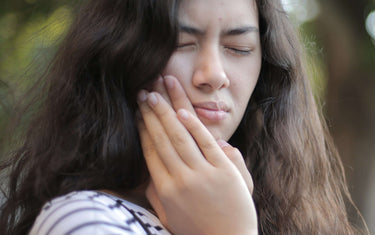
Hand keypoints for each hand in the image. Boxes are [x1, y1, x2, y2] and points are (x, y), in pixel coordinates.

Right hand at [137, 77, 256, 234]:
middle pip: (162, 138)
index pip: (151, 150)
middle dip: (151, 113)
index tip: (137, 111)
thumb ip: (155, 193)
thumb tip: (148, 170)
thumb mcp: (168, 216)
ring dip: (166, 112)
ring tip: (157, 92)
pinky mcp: (223, 171)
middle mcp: (180, 179)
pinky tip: (182, 111)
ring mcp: (202, 174)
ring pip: (179, 136)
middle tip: (142, 93)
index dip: (143, 128)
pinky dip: (194, 126)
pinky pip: (205, 143)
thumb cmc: (196, 231)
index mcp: (165, 189)